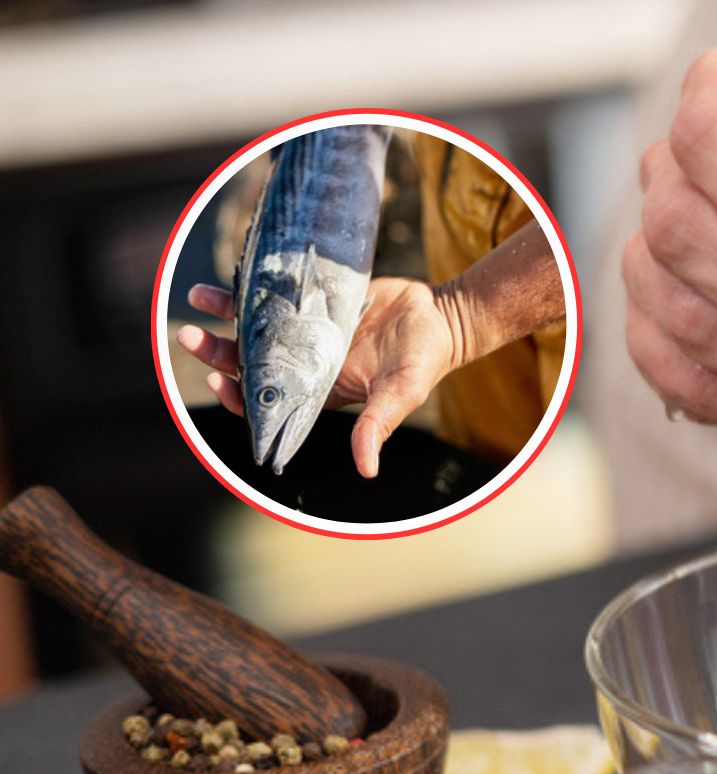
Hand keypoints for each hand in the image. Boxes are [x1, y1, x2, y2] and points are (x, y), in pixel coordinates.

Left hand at [177, 278, 459, 478]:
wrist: (440, 315)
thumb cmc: (423, 359)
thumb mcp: (400, 393)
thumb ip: (377, 425)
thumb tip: (366, 469)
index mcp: (319, 389)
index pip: (267, 400)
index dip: (239, 395)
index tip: (220, 380)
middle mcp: (306, 361)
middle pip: (250, 361)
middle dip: (217, 352)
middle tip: (190, 336)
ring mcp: (308, 329)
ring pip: (255, 325)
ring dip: (224, 315)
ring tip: (198, 298)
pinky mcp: (315, 299)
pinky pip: (277, 293)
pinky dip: (253, 286)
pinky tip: (231, 276)